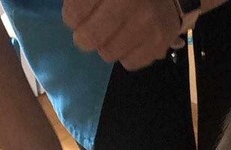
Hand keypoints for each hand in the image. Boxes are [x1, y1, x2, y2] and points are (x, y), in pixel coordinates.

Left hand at [63, 0, 185, 69]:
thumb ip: (84, 1)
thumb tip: (71, 18)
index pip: (76, 11)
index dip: (71, 16)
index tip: (75, 15)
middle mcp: (131, 3)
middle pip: (90, 37)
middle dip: (84, 36)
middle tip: (90, 30)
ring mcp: (147, 25)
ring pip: (108, 53)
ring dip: (106, 45)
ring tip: (114, 32)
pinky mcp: (159, 43)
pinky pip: (129, 63)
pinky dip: (126, 54)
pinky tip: (131, 39)